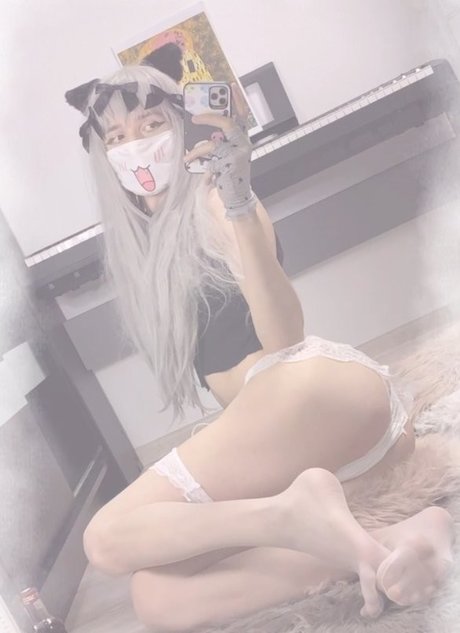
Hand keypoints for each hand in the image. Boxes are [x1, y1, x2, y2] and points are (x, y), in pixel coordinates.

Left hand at [183, 82, 256, 218]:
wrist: (236, 197)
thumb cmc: (229, 175)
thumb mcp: (226, 155)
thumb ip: (220, 141)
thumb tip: (201, 127)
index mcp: (242, 139)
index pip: (243, 115)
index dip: (238, 99)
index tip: (230, 85)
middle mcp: (243, 144)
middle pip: (229, 123)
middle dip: (211, 118)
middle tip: (195, 117)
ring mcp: (238, 154)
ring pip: (215, 143)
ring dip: (198, 148)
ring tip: (187, 154)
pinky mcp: (230, 165)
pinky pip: (210, 157)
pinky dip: (198, 160)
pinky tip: (190, 164)